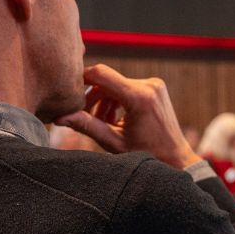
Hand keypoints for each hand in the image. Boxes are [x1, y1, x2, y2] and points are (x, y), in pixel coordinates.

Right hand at [55, 64, 201, 169]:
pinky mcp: (155, 87)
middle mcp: (149, 85)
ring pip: (115, 84)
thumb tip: (58, 117)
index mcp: (139, 97)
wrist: (176, 159)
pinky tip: (116, 120)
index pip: (101, 74)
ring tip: (104, 124)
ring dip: (104, 101)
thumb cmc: (147, 154)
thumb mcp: (113, 142)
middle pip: (106, 80)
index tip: (70, 95)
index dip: (81, 80)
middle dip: (93, 98)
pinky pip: (127, 87)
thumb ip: (86, 125)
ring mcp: (154, 84)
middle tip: (86, 118)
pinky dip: (117, 100)